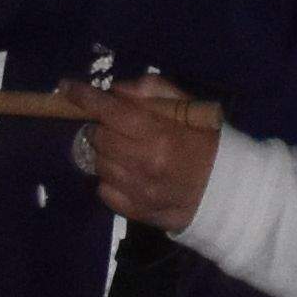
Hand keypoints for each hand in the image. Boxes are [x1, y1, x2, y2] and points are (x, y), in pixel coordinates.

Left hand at [87, 76, 224, 232]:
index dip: (84, 97)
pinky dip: (110, 179)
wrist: (229, 192)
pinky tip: (130, 174)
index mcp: (159, 133)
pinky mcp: (134, 210)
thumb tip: (117, 91)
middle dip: (102, 126)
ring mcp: (136, 189)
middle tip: (118, 127)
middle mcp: (143, 162)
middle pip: (98, 136)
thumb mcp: (190, 109)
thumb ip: (154, 92)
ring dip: (106, 154)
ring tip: (127, 152)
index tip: (67, 87)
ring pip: (98, 163)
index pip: (110, 111)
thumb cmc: (209, 144)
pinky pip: (103, 189)